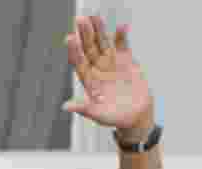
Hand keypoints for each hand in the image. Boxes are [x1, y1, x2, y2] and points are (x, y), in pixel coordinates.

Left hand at [63, 15, 154, 136]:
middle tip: (80, 20)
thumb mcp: (98, 115)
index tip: (70, 38)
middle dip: (85, 35)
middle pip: (89, 49)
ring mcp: (112, 63)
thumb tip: (65, 107)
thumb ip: (84, 109)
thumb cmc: (115, 117)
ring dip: (99, 31)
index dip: (74, 51)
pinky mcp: (127, 61)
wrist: (135, 115)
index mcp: (89, 81)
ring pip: (104, 44)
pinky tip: (121, 27)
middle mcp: (98, 69)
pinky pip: (123, 46)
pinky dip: (122, 37)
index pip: (79, 63)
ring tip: (94, 17)